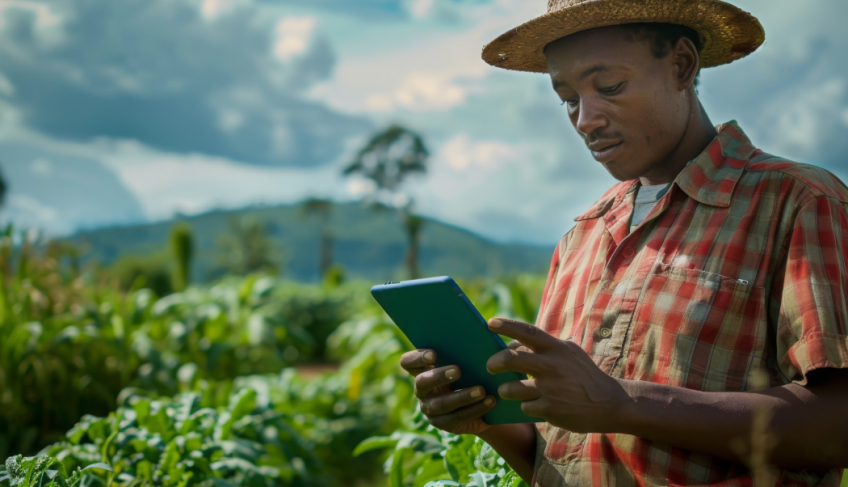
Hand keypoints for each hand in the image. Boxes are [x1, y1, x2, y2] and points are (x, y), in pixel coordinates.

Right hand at [400, 349, 496, 434]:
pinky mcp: (443, 424)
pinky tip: (490, 401)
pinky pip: (458, 417)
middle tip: (458, 370)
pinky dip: (476, 409)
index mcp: (423, 369)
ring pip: (442, 403)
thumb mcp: (466, 361)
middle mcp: (422, 390)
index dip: (417, 358)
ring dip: (462, 396)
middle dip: (439, 376)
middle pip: (422, 382)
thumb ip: (463, 351)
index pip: (407, 362)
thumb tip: (479, 331)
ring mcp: (430, 408)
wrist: (483, 401)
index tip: (434, 354)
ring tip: (481, 390)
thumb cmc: (472, 372)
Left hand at [486, 318, 630, 433]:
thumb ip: (545, 346)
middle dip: (494, 362)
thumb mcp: (569, 353)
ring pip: (510, 388)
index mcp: (556, 348)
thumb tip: (513, 343)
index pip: (527, 331)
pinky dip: (524, 406)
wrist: (610, 403)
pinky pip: (524, 407)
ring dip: (504, 389)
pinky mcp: (550, 409)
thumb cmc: (584, 375)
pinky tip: (532, 405)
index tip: (490, 322)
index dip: (506, 326)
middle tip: (490, 366)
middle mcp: (551, 366)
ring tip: (506, 390)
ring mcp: (550, 389)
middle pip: (510, 359)